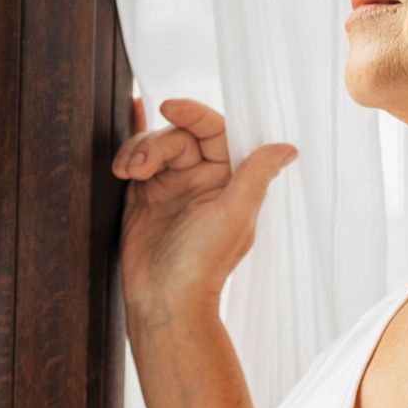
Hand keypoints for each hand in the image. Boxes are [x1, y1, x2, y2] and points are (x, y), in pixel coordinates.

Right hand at [110, 96, 297, 319]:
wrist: (163, 300)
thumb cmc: (202, 263)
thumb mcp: (234, 215)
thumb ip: (255, 175)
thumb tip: (288, 148)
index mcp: (230, 181)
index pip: (215, 132)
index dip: (194, 114)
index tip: (170, 107)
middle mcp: (202, 180)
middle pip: (178, 137)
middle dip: (155, 145)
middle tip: (139, 168)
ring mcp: (172, 187)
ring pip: (154, 147)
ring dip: (136, 152)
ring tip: (126, 174)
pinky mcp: (144, 197)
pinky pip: (136, 163)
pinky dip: (126, 156)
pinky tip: (119, 162)